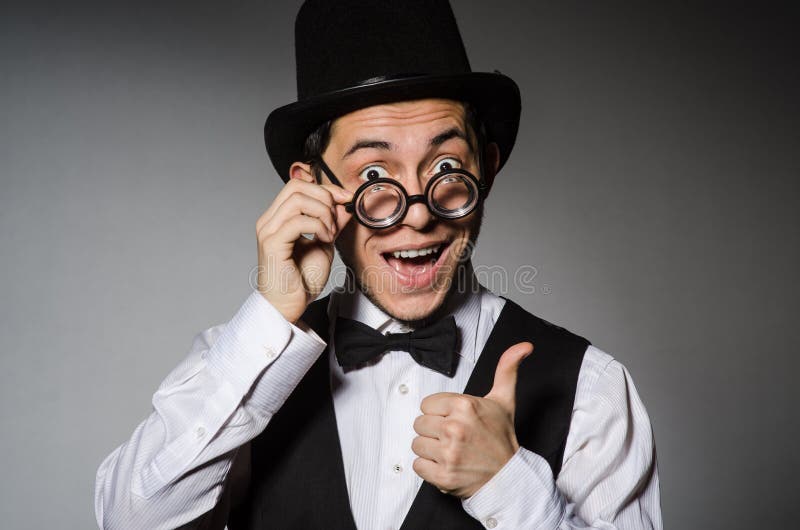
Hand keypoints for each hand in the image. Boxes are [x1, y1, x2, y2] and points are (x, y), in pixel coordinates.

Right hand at [256, 178, 351, 322]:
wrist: (289, 307)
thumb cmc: (301, 281)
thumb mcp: (324, 244)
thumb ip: (332, 223)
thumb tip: (345, 204)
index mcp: (278, 218)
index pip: (298, 186)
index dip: (326, 188)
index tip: (346, 198)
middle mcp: (269, 221)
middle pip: (296, 186)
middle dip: (325, 197)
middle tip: (336, 220)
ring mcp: (268, 231)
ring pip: (297, 199)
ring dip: (322, 212)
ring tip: (330, 233)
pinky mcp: (272, 244)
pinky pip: (298, 221)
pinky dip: (318, 226)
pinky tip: (325, 240)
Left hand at [411, 342, 533, 497]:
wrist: (508, 476)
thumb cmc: (501, 438)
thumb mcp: (504, 400)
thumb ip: (507, 369)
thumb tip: (523, 346)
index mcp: (464, 406)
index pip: (427, 405)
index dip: (440, 413)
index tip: (455, 420)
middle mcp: (455, 428)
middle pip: (419, 423)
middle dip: (434, 431)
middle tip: (454, 437)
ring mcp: (449, 453)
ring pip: (417, 444)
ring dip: (430, 450)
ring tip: (451, 451)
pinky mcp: (443, 475)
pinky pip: (418, 465)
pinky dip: (428, 468)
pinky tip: (446, 464)